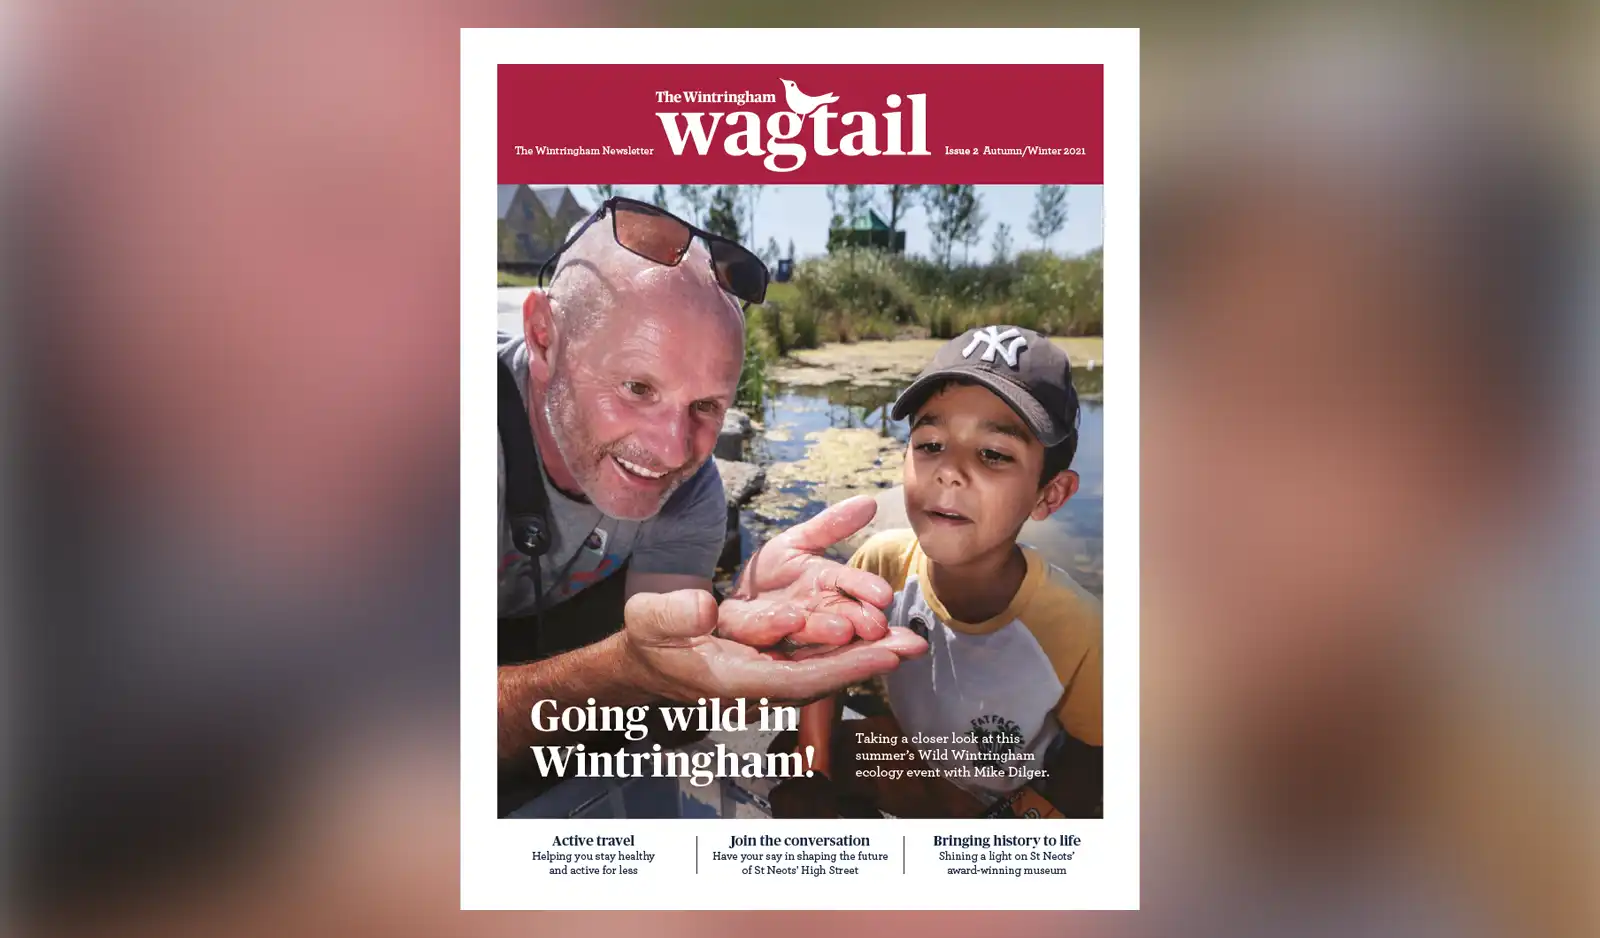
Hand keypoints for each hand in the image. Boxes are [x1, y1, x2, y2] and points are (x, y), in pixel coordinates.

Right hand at [619, 590, 919, 705]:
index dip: (841, 667)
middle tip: (912, 645)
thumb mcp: (651, 620)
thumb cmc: (649, 640)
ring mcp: (770, 681)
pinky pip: (818, 661)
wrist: (647, 660)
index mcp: (733, 682)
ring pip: (826, 670)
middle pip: (823, 677)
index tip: (881, 654)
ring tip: (909, 640)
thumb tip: (707, 606)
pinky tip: (880, 637)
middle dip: (868, 662)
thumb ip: (676, 614)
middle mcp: (760, 688)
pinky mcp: (775, 668)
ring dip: (867, 656)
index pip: (797, 679)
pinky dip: (850, 650)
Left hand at [719, 495, 903, 649]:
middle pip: (842, 616)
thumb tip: (870, 501)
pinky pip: (767, 632)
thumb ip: (831, 525)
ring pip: (811, 631)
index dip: (866, 590)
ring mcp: (788, 627)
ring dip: (826, 630)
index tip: (884, 595)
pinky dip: (779, 627)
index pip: (852, 585)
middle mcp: (815, 611)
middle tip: (876, 625)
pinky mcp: (757, 634)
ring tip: (843, 630)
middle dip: (859, 621)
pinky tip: (792, 620)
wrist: (737, 596)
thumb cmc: (773, 571)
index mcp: (827, 586)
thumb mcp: (799, 541)